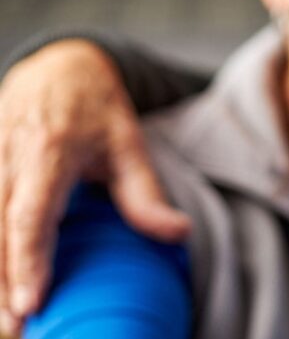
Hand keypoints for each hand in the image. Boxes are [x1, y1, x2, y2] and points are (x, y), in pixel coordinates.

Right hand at [0, 39, 190, 334]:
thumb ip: (146, 194)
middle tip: (16, 329)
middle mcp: (8, 159)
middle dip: (2, 284)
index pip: (31, 215)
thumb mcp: (130, 143)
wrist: (56, 67)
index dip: (28, 260)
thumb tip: (179, 233)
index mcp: (49, 151)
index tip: (31, 302)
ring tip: (7, 322)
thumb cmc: (96, 108)